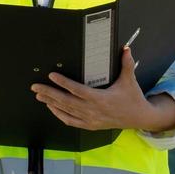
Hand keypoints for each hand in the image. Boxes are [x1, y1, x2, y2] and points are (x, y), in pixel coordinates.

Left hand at [29, 47, 174, 132]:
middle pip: (66, 101)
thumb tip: (125, 48)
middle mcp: (93, 110)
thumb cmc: (132, 97)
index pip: (78, 90)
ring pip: (66, 111)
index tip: (51, 75)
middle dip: (49, 93)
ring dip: (51, 103)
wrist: (139, 118)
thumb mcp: (129, 80)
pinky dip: (59, 115)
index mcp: (101, 99)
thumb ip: (126, 63)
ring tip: (38, 95)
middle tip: (35, 86)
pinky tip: (51, 107)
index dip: (64, 83)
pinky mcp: (90, 125)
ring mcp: (91, 119)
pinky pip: (71, 121)